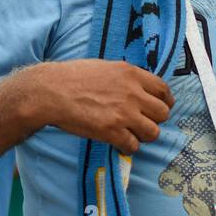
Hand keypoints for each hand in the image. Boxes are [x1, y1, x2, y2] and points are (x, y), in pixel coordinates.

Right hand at [38, 59, 173, 154]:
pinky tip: (118, 143)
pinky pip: (133, 146)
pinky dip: (127, 147)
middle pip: (162, 114)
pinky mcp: (112, 131)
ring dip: (143, 136)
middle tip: (142, 123)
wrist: (51, 91)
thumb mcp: (105, 67)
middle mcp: (133, 93)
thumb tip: (138, 88)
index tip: (161, 107)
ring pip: (152, 133)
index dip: (165, 102)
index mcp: (131, 74)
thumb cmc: (72, 77)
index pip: (163, 90)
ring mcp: (124, 113)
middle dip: (154, 120)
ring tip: (131, 134)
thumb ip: (125, 78)